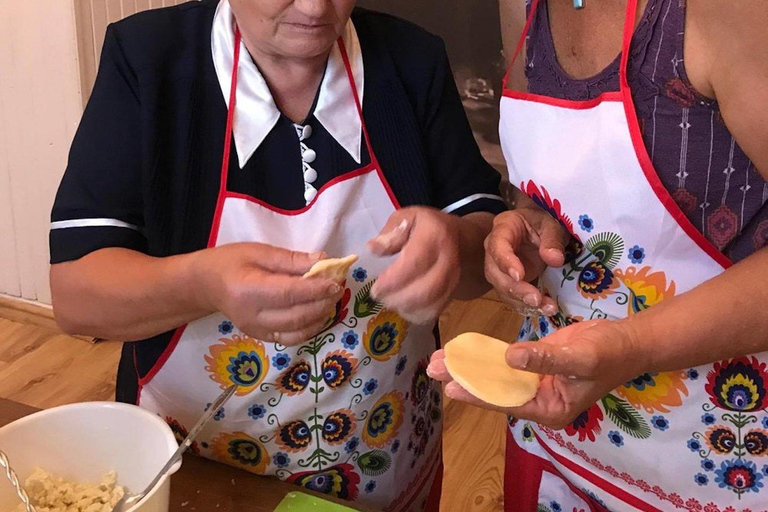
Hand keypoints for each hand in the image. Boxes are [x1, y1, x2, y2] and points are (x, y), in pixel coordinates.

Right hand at [194, 243, 342, 345]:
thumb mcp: (259, 252)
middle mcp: (252, 315)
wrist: (206, 285)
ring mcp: (256, 330)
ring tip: (332, 299)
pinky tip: (319, 314)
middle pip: (297, 315)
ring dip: (320, 316)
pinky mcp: (262, 337)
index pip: (289, 293)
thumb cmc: (231, 262)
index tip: (336, 281)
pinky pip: (292, 338)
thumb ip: (291, 259)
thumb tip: (323, 261)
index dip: (316, 290)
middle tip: (339, 288)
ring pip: (298, 330)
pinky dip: (310, 328)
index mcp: (248, 290)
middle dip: (323, 302)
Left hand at [368, 207, 459, 323]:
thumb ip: (391, 232)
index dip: (393, 280)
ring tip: (390, 301)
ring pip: (430, 305)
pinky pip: (433, 313)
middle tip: (380, 297)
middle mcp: (448, 261)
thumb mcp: (410, 218)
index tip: (376, 289)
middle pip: (425, 290)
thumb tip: (373, 248)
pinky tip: (403, 307)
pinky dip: (414, 315)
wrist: (463, 243)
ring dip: (405, 308)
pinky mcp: (451, 295)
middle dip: (398, 299)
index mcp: (435, 236)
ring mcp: (453, 281)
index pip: (415, 263)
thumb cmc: (429, 229)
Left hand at [427, 320, 645, 428]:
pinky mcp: (533, 364)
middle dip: (465, 378)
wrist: (627, 341)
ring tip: (438, 358)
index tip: (450, 386)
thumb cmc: (609, 353)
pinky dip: (485, 355)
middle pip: (495, 389)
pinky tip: (463, 350)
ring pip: (496, 375)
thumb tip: (510, 357)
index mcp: (550, 410)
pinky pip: (505, 361)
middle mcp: (538, 400)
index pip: (507, 402)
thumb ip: (545, 359)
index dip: (478, 394)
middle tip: (432, 368)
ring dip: (469, 366)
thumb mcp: (579, 357)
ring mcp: (534, 382)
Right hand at [484, 206, 569, 315]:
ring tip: (548, 308)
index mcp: (503, 228)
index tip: (520, 275)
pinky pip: (512, 297)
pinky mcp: (508, 282)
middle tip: (536, 299)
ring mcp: (500, 268)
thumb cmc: (543, 222)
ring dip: (523, 302)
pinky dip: (527, 307)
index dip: (506, 261)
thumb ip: (553, 239)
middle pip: (496, 273)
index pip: (497, 245)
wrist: (539, 228)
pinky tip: (544, 310)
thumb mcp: (552, 224)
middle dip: (515, 289)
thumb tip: (554, 259)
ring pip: (502, 289)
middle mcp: (495, 250)